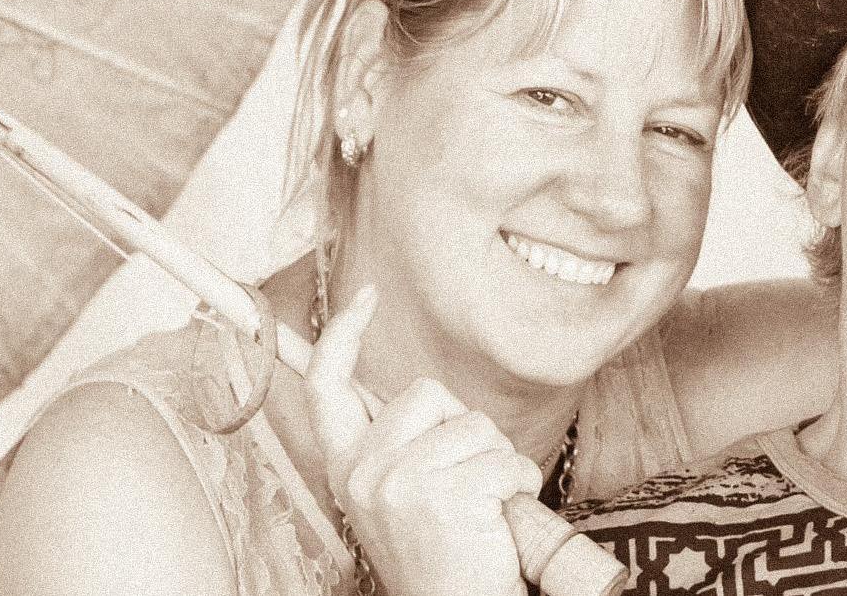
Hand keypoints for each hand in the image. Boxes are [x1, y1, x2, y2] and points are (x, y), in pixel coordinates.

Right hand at [305, 286, 542, 595]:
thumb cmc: (441, 550)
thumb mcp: (399, 493)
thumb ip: (398, 443)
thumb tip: (415, 395)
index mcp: (346, 466)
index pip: (328, 384)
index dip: (343, 334)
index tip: (366, 296)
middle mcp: (363, 471)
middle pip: (426, 392)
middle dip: (462, 426)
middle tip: (465, 481)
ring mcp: (400, 482)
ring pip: (473, 425)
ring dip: (496, 460)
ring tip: (483, 507)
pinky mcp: (444, 496)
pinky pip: (504, 459)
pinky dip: (518, 484)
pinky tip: (500, 519)